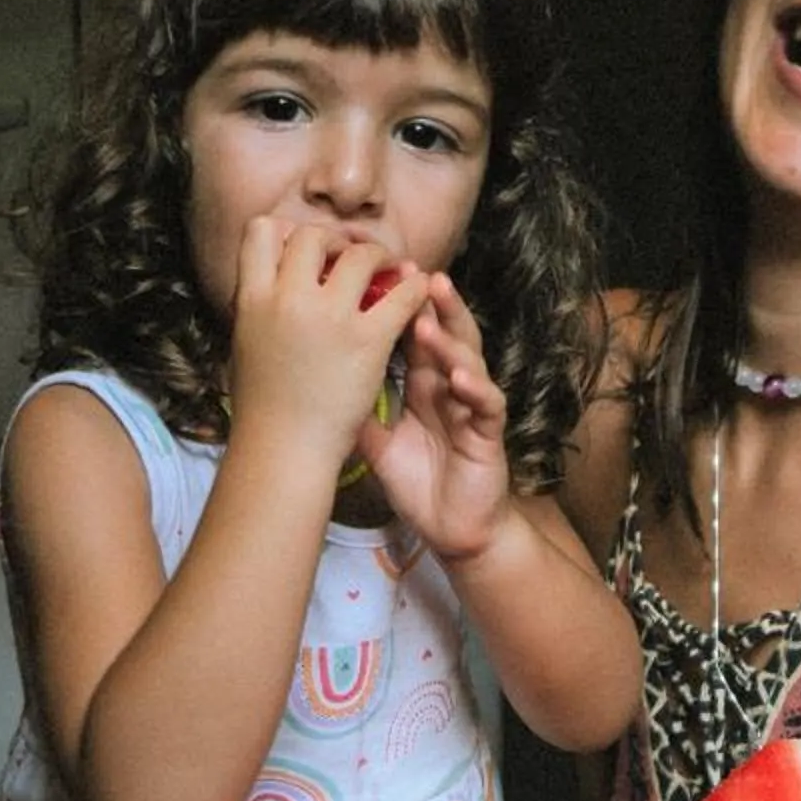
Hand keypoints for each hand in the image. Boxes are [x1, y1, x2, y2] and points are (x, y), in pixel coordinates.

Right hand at [225, 220, 414, 473]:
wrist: (282, 452)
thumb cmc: (262, 407)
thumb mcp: (245, 344)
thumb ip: (258, 307)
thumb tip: (268, 279)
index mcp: (250, 299)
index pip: (262, 231)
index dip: (286, 232)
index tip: (305, 251)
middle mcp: (286, 299)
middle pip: (313, 235)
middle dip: (336, 241)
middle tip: (351, 259)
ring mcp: (328, 318)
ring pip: (361, 255)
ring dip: (379, 258)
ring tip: (389, 272)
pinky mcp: (366, 341)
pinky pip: (401, 295)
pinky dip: (413, 289)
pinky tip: (416, 294)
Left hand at [361, 272, 512, 557]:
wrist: (452, 528)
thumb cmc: (417, 481)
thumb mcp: (375, 441)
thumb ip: (355, 406)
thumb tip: (311, 376)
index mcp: (423, 381)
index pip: (413, 331)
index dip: (400, 303)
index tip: (376, 276)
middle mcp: (450, 385)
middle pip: (444, 332)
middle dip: (432, 302)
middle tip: (414, 272)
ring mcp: (471, 406)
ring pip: (468, 359)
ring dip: (449, 338)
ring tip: (430, 316)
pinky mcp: (489, 434)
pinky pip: (486, 404)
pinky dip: (474, 388)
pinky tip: (458, 378)